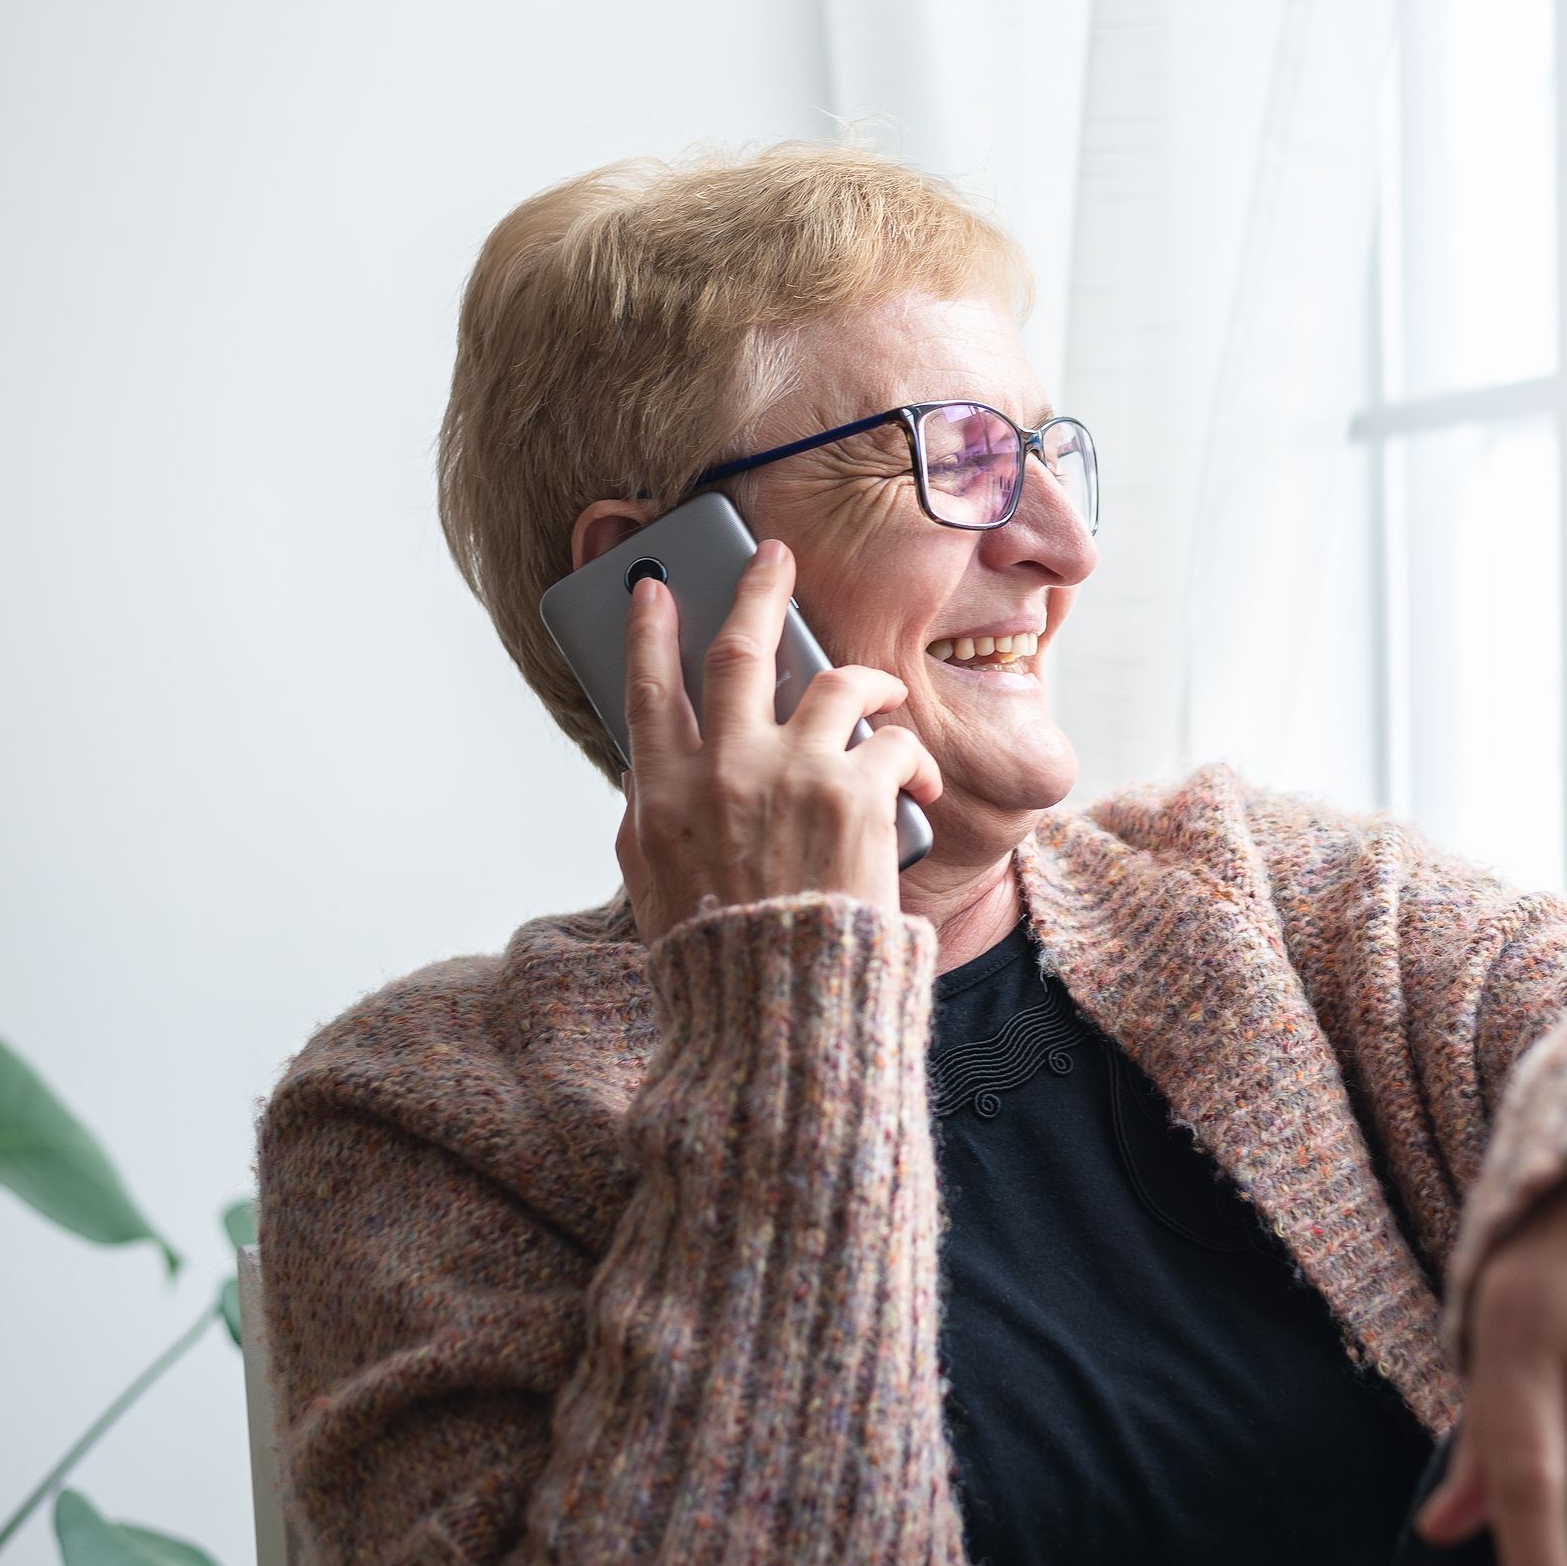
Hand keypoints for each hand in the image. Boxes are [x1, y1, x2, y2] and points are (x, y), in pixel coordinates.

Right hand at [614, 538, 941, 940]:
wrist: (782, 1008)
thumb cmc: (723, 959)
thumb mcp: (655, 886)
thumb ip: (652, 818)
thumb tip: (652, 770)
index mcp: (661, 794)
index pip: (647, 690)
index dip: (649, 632)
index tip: (652, 590)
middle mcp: (721, 768)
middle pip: (739, 649)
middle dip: (759, 590)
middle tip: (774, 556)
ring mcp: (789, 771)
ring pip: (836, 680)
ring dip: (867, 677)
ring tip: (879, 686)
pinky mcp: (853, 791)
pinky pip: (892, 741)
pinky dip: (911, 755)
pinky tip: (919, 780)